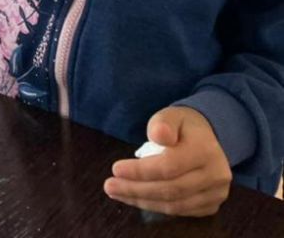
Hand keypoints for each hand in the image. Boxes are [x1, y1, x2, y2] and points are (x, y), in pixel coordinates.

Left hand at [104, 106, 231, 216]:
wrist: (209, 138)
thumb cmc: (182, 126)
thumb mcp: (171, 116)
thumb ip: (163, 123)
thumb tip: (159, 135)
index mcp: (205, 150)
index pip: (169, 166)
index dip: (140, 171)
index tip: (115, 169)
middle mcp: (215, 175)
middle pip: (171, 189)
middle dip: (136, 190)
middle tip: (109, 186)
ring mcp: (216, 193)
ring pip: (174, 205)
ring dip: (142, 201)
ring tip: (118, 192)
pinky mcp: (211, 205)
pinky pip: (180, 211)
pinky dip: (155, 206)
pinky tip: (136, 198)